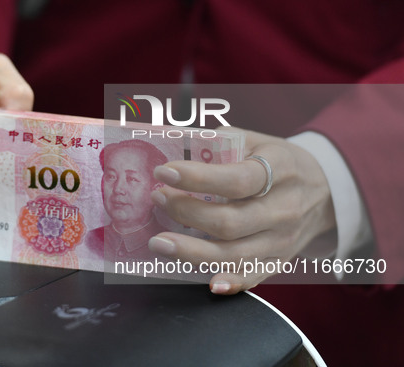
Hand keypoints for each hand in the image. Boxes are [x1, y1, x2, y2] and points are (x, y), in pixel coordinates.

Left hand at [148, 128, 335, 294]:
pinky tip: (208, 283)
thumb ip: (221, 143)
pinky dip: (231, 281)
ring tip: (159, 243)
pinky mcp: (278, 261)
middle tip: (158, 200)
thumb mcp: (257, 141)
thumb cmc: (278, 163)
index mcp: (279, 170)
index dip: (197, 178)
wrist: (324, 192)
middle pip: (230, 222)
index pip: (236, 180)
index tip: (164, 173)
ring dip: (191, 252)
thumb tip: (175, 146)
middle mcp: (283, 209)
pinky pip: (252, 276)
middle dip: (186, 213)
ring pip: (235, 254)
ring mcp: (282, 240)